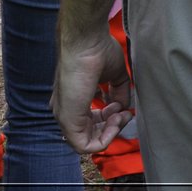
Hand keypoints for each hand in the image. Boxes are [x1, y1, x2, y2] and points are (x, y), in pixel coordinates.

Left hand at [53, 28, 132, 153]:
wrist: (86, 43)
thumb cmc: (98, 52)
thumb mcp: (115, 74)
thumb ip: (120, 92)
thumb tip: (124, 106)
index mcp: (74, 101)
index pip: (92, 122)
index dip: (111, 118)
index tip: (123, 105)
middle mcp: (67, 111)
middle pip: (91, 134)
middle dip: (113, 127)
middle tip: (125, 113)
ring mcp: (66, 117)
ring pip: (89, 143)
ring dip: (112, 132)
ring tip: (121, 115)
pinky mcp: (69, 122)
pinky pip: (86, 146)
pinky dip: (106, 138)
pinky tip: (116, 120)